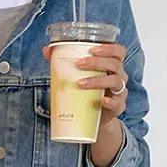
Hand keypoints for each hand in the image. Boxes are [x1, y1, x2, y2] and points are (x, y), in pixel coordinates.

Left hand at [44, 39, 127, 166]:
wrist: (94, 118)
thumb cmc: (88, 92)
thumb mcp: (78, 76)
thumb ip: (64, 62)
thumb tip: (47, 50)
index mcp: (112, 65)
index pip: (118, 52)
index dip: (109, 48)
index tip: (92, 49)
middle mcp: (119, 76)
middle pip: (114, 64)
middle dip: (97, 62)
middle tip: (79, 64)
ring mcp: (120, 92)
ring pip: (115, 81)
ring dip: (98, 80)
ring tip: (80, 83)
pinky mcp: (118, 106)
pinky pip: (117, 103)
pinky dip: (110, 101)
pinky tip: (102, 100)